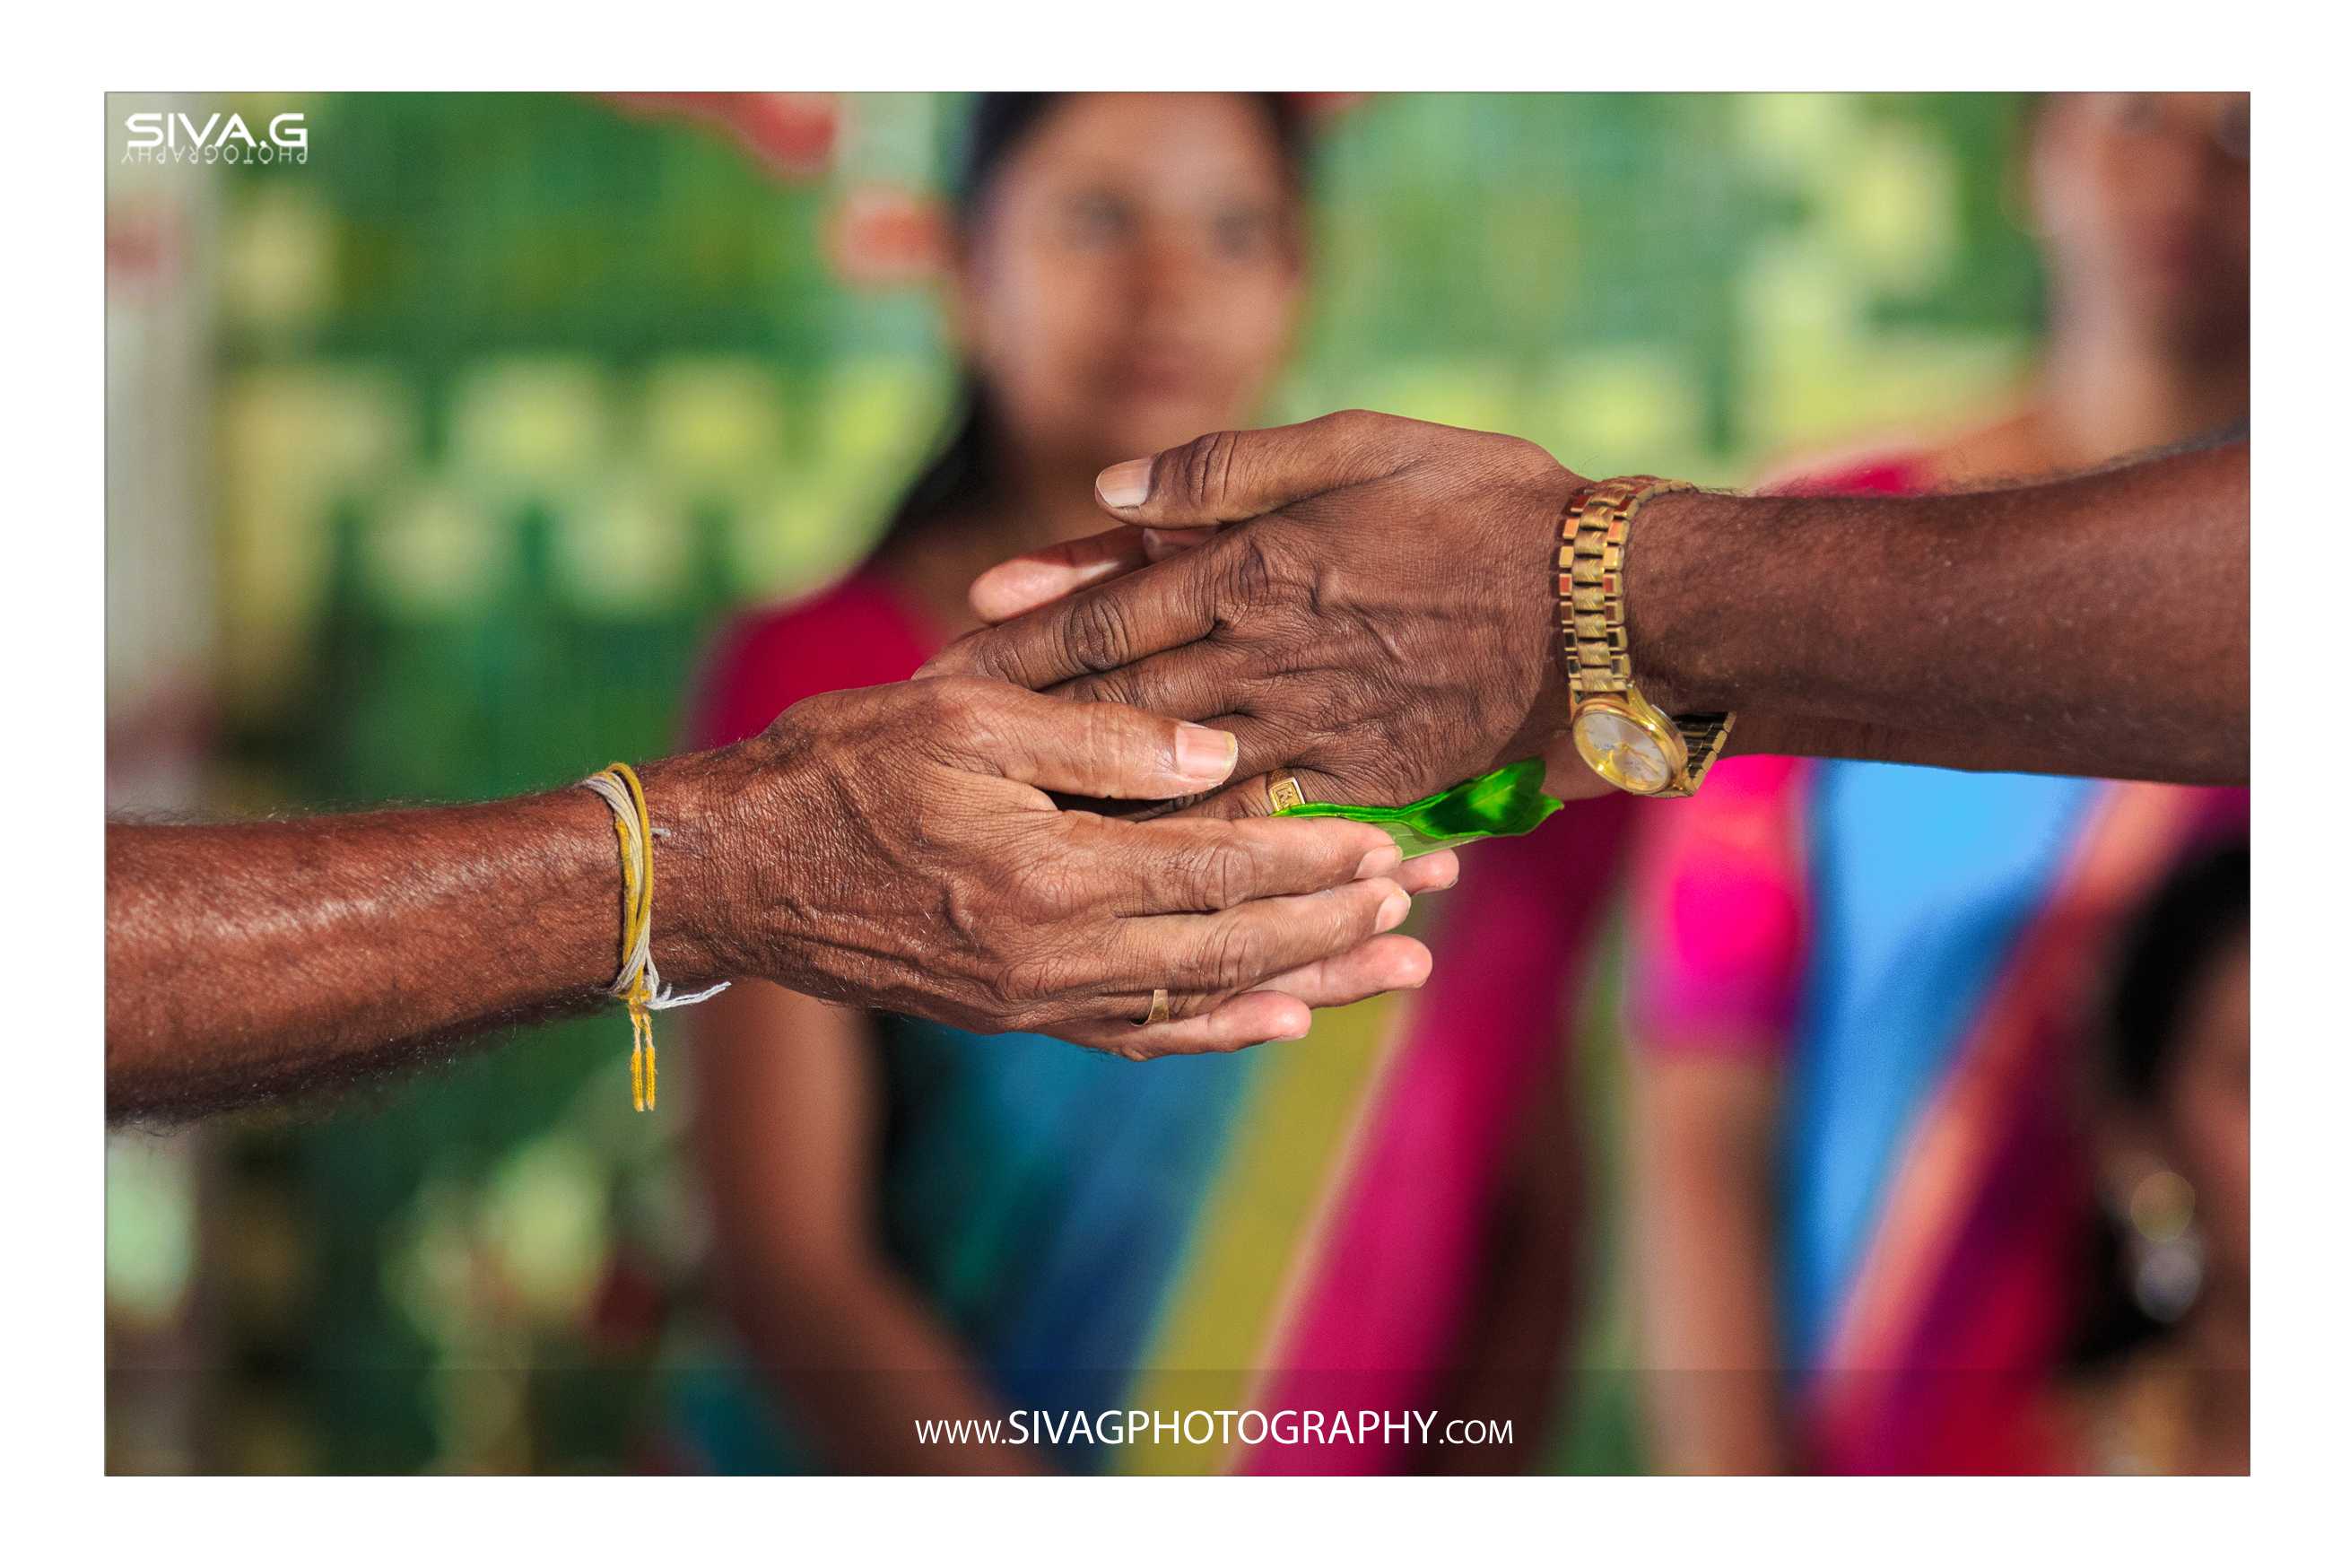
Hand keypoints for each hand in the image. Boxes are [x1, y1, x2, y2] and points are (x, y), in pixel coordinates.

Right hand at [668, 675, 1443, 1058]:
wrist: (733, 873)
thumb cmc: (837, 768)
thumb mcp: (963, 715)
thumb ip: (1098, 736)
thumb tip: (1219, 756)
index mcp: (1048, 873)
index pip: (1218, 868)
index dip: (1313, 856)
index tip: (1395, 839)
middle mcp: (1052, 957)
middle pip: (1233, 945)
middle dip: (1339, 919)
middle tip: (1430, 895)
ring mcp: (1034, 997)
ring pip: (1203, 999)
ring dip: (1308, 981)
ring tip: (1399, 969)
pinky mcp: (1013, 1011)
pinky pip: (1137, 1031)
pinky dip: (1217, 1029)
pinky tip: (1279, 1019)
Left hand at [923, 410, 1592, 818]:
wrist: (1609, 606)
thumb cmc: (1491, 503)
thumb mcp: (1359, 443)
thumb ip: (1227, 467)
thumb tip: (1111, 491)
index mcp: (1251, 566)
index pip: (1104, 615)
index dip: (1017, 644)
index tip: (942, 675)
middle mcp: (1263, 656)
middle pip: (1113, 702)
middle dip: (1018, 729)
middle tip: (933, 762)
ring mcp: (1311, 728)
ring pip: (1169, 772)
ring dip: (1082, 798)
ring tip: (998, 822)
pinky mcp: (1362, 784)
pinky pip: (1259, 824)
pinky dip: (1193, 847)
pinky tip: (1132, 872)